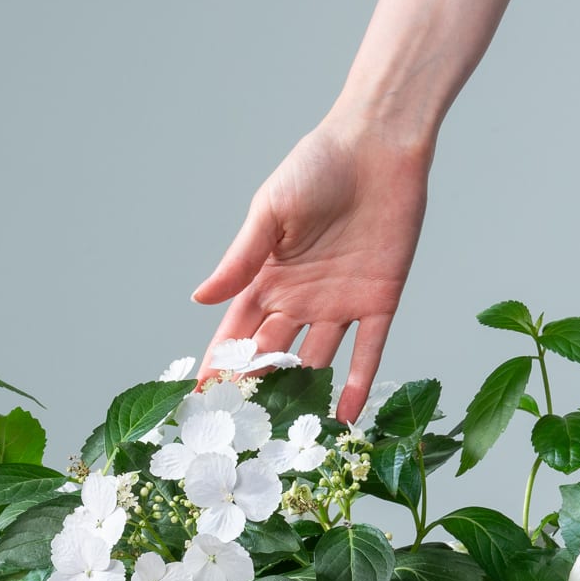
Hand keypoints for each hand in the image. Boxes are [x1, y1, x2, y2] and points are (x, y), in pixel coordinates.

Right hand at [191, 116, 431, 422]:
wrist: (377, 145)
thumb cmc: (317, 165)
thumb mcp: (269, 212)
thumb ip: (240, 260)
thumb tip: (199, 300)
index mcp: (269, 278)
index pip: (238, 333)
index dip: (221, 365)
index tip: (201, 399)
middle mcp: (301, 299)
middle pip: (274, 355)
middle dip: (257, 390)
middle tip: (241, 430)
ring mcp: (340, 304)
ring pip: (317, 361)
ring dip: (303, 395)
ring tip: (288, 435)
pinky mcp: (380, 300)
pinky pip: (369, 351)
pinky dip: (359, 384)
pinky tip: (346, 417)